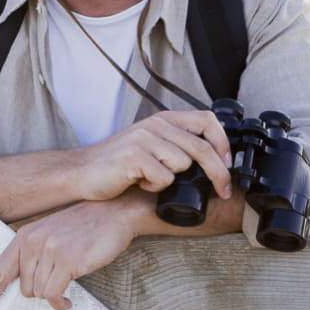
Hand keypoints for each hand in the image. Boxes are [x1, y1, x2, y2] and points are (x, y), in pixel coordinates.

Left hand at [0, 197, 140, 309]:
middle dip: (40, 292)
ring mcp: (49, 250)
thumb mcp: (50, 235)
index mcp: (24, 236)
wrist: (113, 213)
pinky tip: (67, 300)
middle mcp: (32, 242)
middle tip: (58, 281)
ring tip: (67, 284)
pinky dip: (60, 302)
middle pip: (24, 288)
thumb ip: (33, 256)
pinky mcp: (66, 260)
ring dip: (53, 295)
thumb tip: (25, 289)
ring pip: (39, 292)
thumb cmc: (83, 229)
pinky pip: (53, 294)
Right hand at [74, 110, 232, 201]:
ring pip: (183, 164)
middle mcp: (155, 125)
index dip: (223, 142)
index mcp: (163, 119)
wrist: (82, 172)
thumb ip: (176, 144)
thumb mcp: (150, 145)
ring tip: (151, 179)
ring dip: (171, 179)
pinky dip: (154, 188)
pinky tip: (139, 183)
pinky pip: (164, 178)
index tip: (227, 163)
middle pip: (202, 148)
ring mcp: (144, 139)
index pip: (207, 120)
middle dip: (219, 173)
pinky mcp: (134, 157)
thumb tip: (214, 160)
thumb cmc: (117, 164)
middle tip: (224, 190)